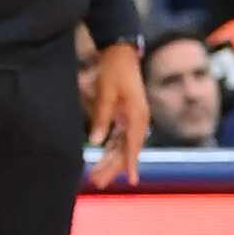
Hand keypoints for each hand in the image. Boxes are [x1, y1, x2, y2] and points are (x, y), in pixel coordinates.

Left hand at [86, 41, 147, 187]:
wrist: (121, 52)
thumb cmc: (114, 70)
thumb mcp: (106, 92)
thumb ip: (101, 118)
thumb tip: (95, 143)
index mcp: (138, 115)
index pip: (133, 145)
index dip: (131, 164)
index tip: (133, 181)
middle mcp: (138, 120)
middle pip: (127, 150)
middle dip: (113, 167)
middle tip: (97, 182)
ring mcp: (133, 119)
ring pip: (122, 146)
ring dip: (110, 161)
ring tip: (95, 175)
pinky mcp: (126, 116)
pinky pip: (119, 138)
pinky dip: (111, 150)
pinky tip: (101, 159)